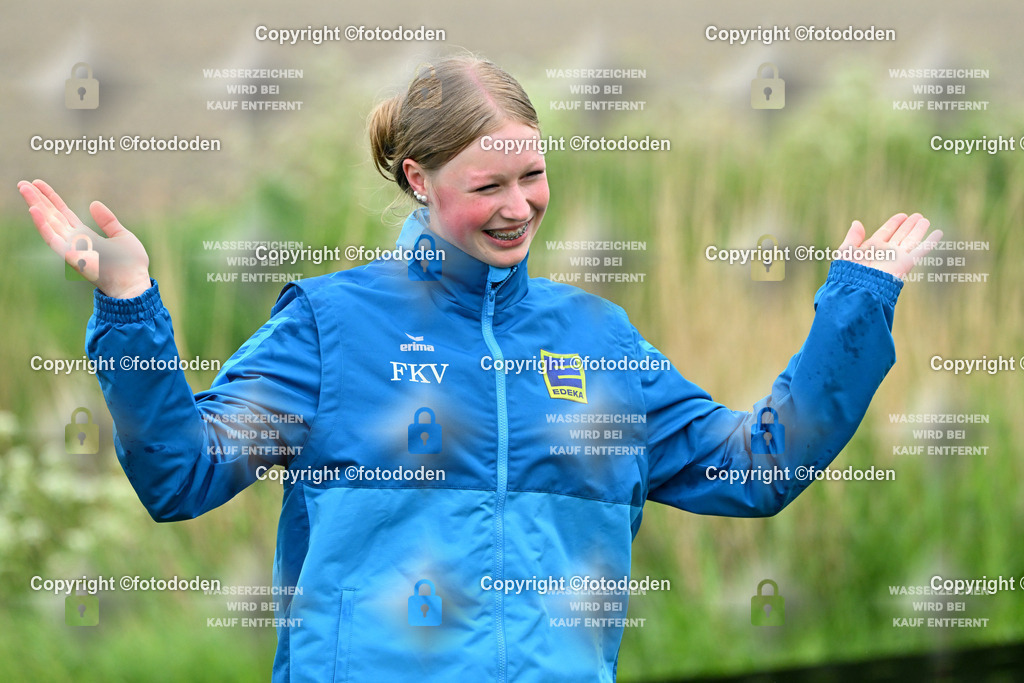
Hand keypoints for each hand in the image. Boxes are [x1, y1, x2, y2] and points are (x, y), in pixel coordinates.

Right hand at [17, 179, 151, 298]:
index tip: (39, 183)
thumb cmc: (131, 265)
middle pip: (52, 216)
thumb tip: (94, 203)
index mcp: (85, 235)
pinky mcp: (71, 256)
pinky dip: (42, 225)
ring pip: (48, 223)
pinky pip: (53, 239)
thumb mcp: (122, 236)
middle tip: (22, 183)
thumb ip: (108, 221)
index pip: (63, 213)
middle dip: (37, 199)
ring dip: (35, 205)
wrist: (134, 284)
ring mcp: (71, 248)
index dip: (51, 198)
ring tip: (23, 187)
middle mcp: (75, 241)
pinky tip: (34, 210)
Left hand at [835, 213, 941, 278]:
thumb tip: (857, 222)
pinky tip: (938, 233)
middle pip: (900, 235)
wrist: (858, 288)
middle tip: (918, 215)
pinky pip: (921, 250)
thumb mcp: (846, 252)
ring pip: (911, 240)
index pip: (886, 232)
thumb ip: (852, 238)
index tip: (902, 215)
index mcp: (872, 248)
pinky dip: (930, 241)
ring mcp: (897, 257)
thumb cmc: (849, 272)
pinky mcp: (906, 263)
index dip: (894, 223)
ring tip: (925, 219)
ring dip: (918, 230)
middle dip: (908, 225)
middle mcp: (886, 252)